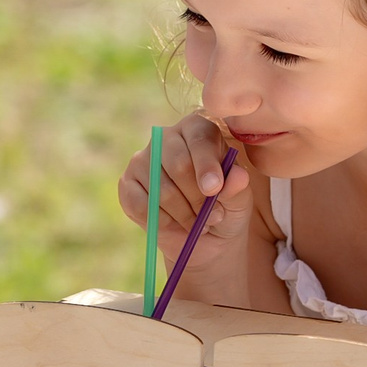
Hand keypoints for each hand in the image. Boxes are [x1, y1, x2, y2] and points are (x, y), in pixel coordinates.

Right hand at [117, 116, 255, 285]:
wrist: (206, 238)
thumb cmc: (225, 208)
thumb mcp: (239, 201)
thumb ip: (237, 188)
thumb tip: (239, 176)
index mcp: (197, 129)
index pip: (199, 138)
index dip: (206, 164)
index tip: (213, 189)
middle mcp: (167, 138)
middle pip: (178, 164)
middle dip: (198, 198)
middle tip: (212, 217)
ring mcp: (143, 159)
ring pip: (162, 190)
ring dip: (184, 214)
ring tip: (198, 223)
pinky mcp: (127, 184)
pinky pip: (141, 205)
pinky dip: (162, 222)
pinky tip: (174, 224)